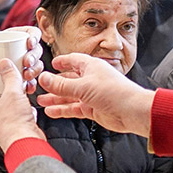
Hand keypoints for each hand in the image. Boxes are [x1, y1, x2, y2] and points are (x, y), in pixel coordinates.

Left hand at [0, 26, 42, 93]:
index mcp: (19, 38)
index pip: (33, 33)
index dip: (34, 37)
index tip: (29, 44)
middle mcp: (26, 51)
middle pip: (37, 51)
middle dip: (33, 57)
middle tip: (26, 62)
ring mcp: (28, 65)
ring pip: (37, 66)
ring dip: (34, 71)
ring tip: (26, 76)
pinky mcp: (27, 79)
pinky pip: (33, 81)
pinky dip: (31, 84)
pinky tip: (28, 87)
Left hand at [0, 58, 43, 152]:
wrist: (26, 144)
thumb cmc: (14, 125)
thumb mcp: (12, 94)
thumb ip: (9, 77)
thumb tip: (4, 65)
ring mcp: (3, 121)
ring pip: (4, 104)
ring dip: (11, 95)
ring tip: (18, 87)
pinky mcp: (15, 126)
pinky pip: (16, 112)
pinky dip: (21, 106)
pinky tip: (28, 104)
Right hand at [36, 52, 153, 136]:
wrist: (132, 111)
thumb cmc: (114, 92)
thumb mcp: (82, 86)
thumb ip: (61, 85)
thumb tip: (43, 78)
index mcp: (91, 66)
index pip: (73, 60)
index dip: (62, 62)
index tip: (51, 64)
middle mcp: (91, 79)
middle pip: (69, 80)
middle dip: (54, 84)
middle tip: (40, 87)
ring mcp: (92, 95)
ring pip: (69, 96)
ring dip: (56, 98)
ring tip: (41, 101)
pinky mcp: (93, 109)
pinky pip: (74, 108)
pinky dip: (63, 110)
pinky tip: (51, 111)